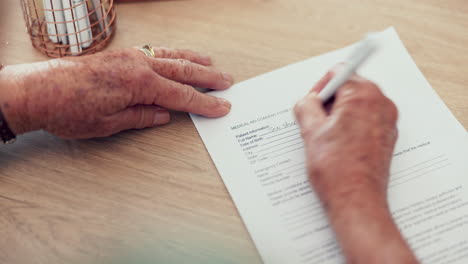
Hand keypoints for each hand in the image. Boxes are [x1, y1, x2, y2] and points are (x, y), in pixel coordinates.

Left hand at [0, 47, 233, 138]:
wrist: (37, 91)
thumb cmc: (69, 109)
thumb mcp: (110, 123)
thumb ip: (141, 116)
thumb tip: (163, 115)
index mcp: (140, 83)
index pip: (181, 95)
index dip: (204, 103)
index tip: (221, 107)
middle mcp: (137, 64)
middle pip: (182, 71)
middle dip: (207, 77)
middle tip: (227, 82)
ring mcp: (128, 56)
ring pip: (170, 55)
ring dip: (192, 60)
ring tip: (210, 63)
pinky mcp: (119, 55)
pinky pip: (153, 51)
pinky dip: (170, 53)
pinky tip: (175, 56)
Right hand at [294, 71, 397, 205]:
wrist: (356, 200)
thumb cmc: (337, 169)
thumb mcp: (310, 131)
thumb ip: (306, 105)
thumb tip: (307, 101)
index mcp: (363, 95)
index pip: (339, 73)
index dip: (320, 87)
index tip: (312, 102)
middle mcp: (381, 104)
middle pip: (350, 88)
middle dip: (330, 102)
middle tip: (316, 122)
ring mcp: (387, 121)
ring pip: (357, 105)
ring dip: (339, 115)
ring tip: (327, 138)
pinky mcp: (387, 137)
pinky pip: (366, 121)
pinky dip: (351, 127)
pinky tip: (338, 146)